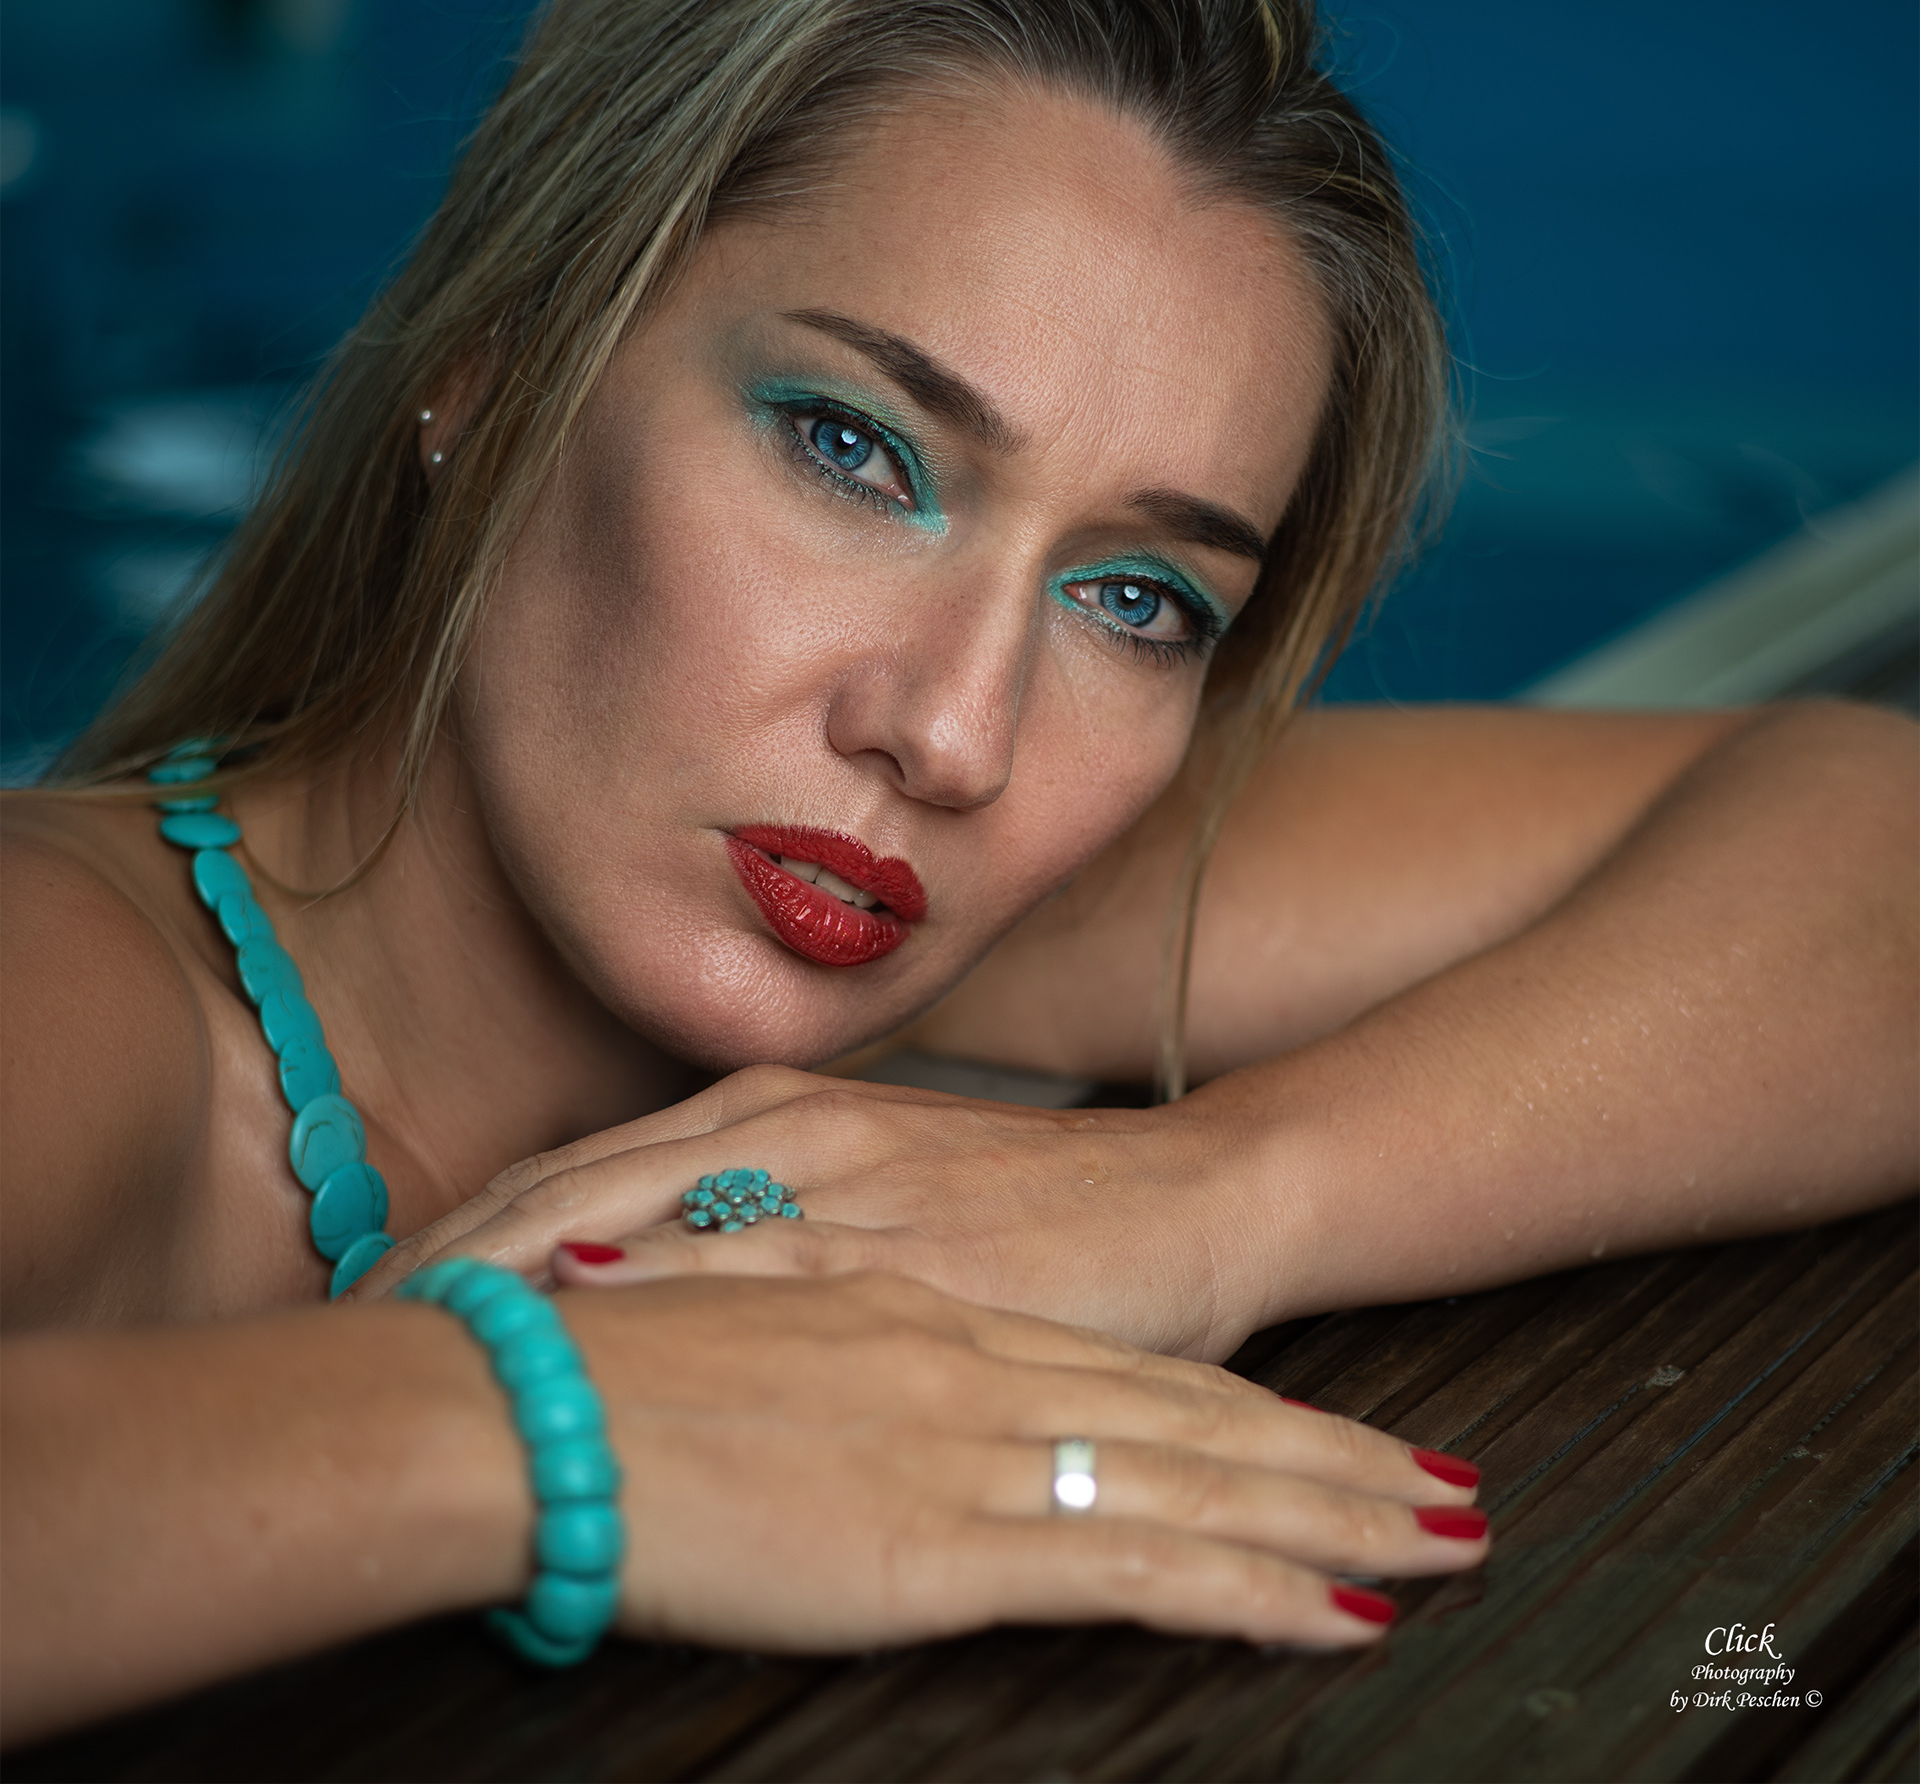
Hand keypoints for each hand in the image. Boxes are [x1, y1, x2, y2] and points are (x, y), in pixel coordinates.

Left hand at [357, 1065, 1286, 1358]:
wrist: (1195, 1202)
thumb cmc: (1036, 1210)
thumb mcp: (877, 1183)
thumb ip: (763, 1205)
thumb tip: (649, 1264)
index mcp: (772, 1106)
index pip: (580, 1165)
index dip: (473, 1224)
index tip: (385, 1289)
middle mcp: (787, 1130)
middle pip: (576, 1186)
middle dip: (461, 1254)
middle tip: (361, 1320)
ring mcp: (839, 1186)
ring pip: (636, 1225)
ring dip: (516, 1281)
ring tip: (418, 1343)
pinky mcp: (899, 1256)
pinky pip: (741, 1282)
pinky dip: (643, 1312)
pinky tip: (574, 1347)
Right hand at [560, 1269, 1486, 1651]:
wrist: (530, 1399)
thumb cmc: (605, 1373)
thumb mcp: (734, 1343)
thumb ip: (821, 1365)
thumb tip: (857, 1411)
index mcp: (929, 1325)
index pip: (1130, 1377)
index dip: (1251, 1415)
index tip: (1343, 1442)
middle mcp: (977, 1372)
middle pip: (1194, 1421)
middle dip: (1335, 1463)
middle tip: (1448, 1490)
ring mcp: (970, 1451)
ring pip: (1198, 1485)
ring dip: (1333, 1519)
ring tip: (1441, 1541)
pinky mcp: (943, 1542)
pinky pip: (1136, 1569)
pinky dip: (1255, 1589)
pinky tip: (1339, 1611)